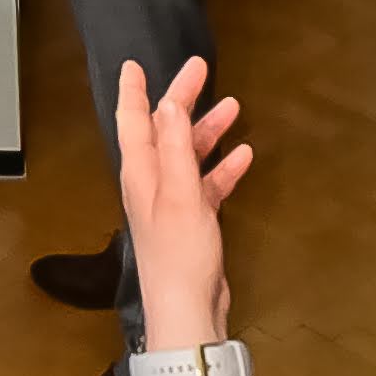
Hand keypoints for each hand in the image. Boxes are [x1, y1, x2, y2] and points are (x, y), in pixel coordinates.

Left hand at [115, 57, 252, 345]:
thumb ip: (174, 147)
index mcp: (140, 173)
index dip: (134, 90)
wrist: (187, 311)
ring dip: (206, 131)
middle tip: (200, 70)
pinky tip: (243, 157)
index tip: (134, 64)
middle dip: (181, 99)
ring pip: (187, 155)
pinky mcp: (191, 222)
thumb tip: (169, 102)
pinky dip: (222, 168)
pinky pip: (205, 184)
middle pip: (163, 130)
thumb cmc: (178, 256)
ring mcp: (171, 203)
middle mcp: (151, 184)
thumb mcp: (179, 194)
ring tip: (233, 107)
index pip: (132, 120)